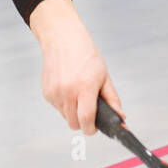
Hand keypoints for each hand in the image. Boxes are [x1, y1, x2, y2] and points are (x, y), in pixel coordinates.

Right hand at [30, 0, 123, 134]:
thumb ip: (112, 100)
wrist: (63, 39)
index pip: (86, 120)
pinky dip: (64, 104)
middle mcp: (67, 92)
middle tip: (89, 111)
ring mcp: (54, 93)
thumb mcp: (104, 76)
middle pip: (74, 123)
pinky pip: (57, 108)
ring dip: (73, 113)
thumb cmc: (85, 55)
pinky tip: (68, 88)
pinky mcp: (46, 92)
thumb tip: (120, 117)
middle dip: (83, 122)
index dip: (91, 129)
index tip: (94, 128)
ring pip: (65, 117)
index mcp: (84, 87)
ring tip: (78, 94)